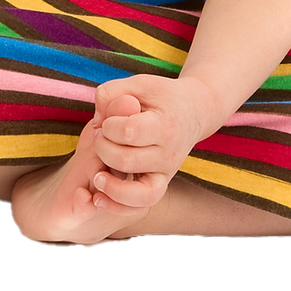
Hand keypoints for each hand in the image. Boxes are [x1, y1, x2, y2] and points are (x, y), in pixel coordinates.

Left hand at [85, 75, 214, 210]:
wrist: (194, 112)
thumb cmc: (161, 97)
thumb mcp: (139, 84)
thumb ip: (113, 93)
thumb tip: (97, 120)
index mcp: (164, 126)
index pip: (129, 132)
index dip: (108, 125)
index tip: (107, 119)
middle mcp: (168, 154)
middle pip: (127, 160)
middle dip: (102, 148)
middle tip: (98, 137)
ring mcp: (166, 173)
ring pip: (140, 193)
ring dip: (111, 186)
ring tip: (97, 174)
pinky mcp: (160, 184)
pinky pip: (142, 205)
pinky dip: (119, 206)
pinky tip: (99, 197)